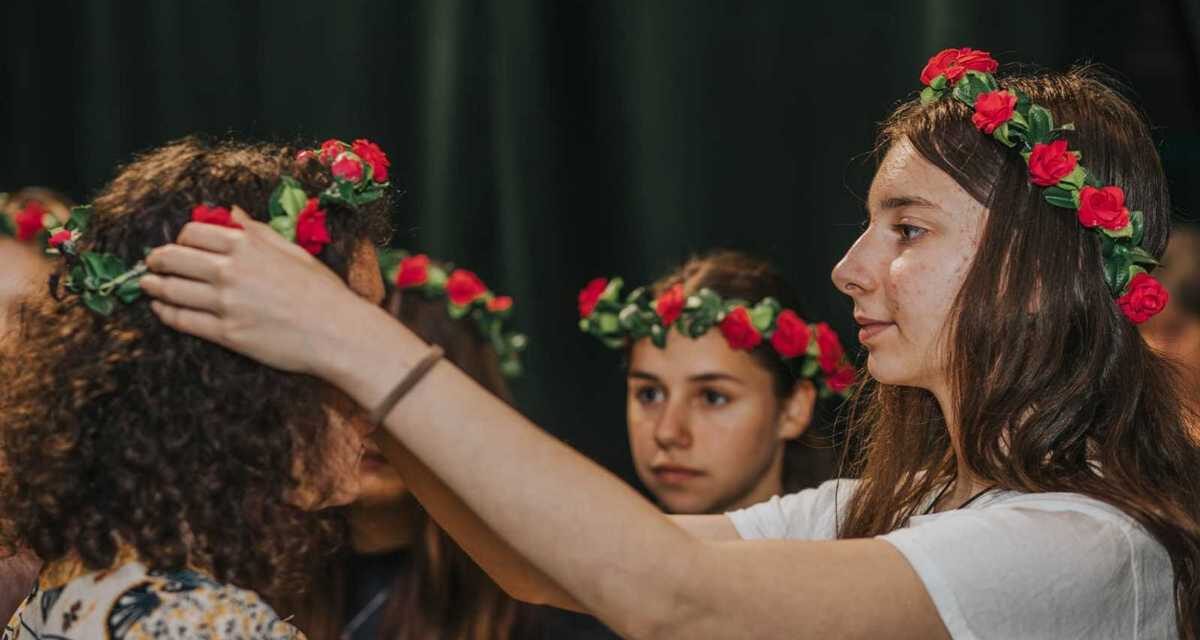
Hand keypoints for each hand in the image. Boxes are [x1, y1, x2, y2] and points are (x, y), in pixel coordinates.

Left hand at [141, 207, 366, 376]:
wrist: (338, 333)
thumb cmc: (322, 291)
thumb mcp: (292, 251)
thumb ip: (257, 231)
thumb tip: (230, 212)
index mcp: (247, 246)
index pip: (193, 233)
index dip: (181, 238)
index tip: (179, 245)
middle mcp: (231, 272)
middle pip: (174, 258)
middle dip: (157, 260)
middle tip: (152, 263)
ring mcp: (226, 304)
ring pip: (171, 290)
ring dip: (154, 286)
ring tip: (148, 285)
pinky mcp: (226, 334)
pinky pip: (182, 321)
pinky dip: (166, 313)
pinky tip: (162, 310)